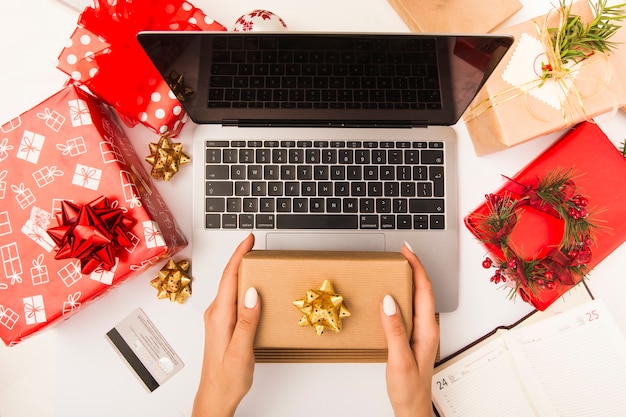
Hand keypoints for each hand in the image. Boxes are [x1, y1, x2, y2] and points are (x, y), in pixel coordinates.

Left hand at [192, 233, 259, 416]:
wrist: (215, 396)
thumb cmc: (227, 378)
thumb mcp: (241, 350)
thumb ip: (247, 321)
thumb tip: (253, 292)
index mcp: (220, 316)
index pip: (230, 277)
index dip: (239, 255)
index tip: (249, 239)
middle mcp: (216, 313)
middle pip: (229, 277)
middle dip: (241, 257)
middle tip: (255, 244)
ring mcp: (218, 318)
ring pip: (231, 286)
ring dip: (242, 270)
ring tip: (255, 259)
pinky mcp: (223, 323)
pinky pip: (232, 297)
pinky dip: (242, 285)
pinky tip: (252, 286)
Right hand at [380, 243, 439, 416]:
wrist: (412, 408)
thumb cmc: (409, 389)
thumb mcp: (399, 359)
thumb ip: (394, 330)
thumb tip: (389, 301)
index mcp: (426, 330)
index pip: (424, 290)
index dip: (416, 267)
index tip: (407, 251)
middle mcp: (426, 327)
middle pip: (423, 289)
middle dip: (414, 267)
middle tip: (401, 251)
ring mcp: (420, 331)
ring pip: (416, 297)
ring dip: (408, 278)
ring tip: (398, 265)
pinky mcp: (412, 335)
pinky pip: (409, 308)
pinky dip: (402, 293)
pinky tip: (392, 292)